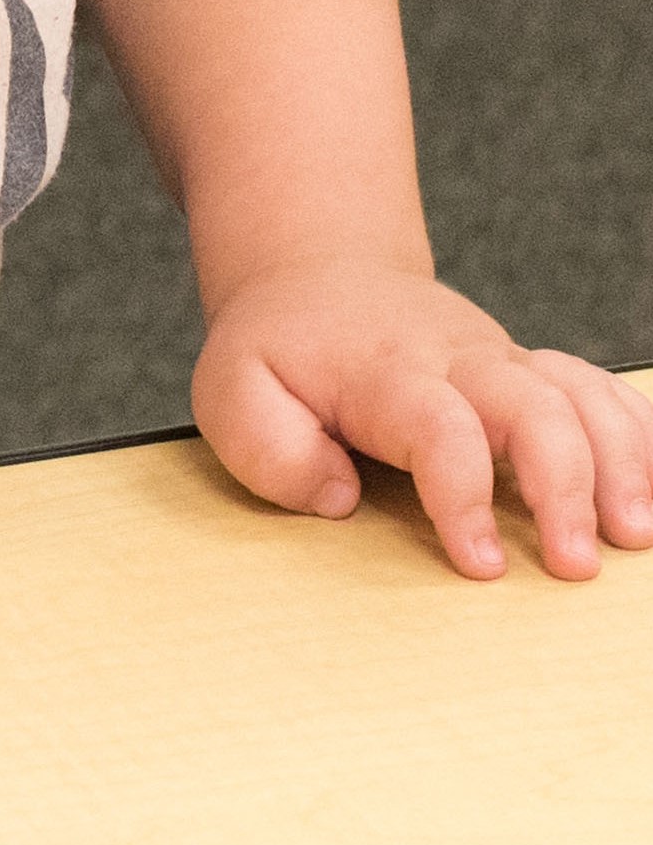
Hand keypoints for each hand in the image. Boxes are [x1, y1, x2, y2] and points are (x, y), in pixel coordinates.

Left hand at [194, 255, 652, 581]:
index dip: (465, 497)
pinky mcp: (531, 370)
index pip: (441, 430)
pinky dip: (639, 433)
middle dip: (566, 487)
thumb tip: (340, 498)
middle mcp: (460, 361)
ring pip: (582, 395)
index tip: (480, 566)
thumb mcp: (233, 391)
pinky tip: (651, 489)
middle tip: (575, 564)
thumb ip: (270, 448)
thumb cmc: (279, 349)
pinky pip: (601, 389)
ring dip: (622, 463)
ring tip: (635, 537)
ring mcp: (505, 362)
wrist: (319, 278)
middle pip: (535, 407)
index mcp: (385, 373)